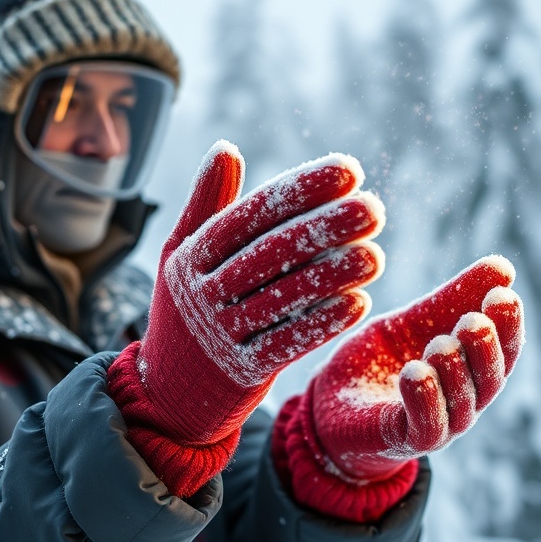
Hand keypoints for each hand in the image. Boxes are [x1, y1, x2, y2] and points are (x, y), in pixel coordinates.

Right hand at [108, 141, 385, 496]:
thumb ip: (206, 205)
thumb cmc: (185, 312)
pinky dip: (323, 323)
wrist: (164, 393)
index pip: (252, 214)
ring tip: (376, 256)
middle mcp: (201, 293)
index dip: (302, 190)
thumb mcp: (182, 257)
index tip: (348, 171)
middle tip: (374, 209)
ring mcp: (219, 335)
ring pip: (284, 297)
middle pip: (272, 252)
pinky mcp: (240, 372)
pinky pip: (287, 343)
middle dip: (327, 228)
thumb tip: (226, 148)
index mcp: (190, 256)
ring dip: (334, 275)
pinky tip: (359, 302)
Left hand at [274, 255, 524, 521]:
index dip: (507, 323)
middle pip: (491, 379)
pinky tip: (415, 373)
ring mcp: (439, 426)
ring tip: (442, 344)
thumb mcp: (412, 321)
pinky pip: (426, 426)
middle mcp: (464, 401)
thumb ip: (452, 298)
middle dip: (486, 350)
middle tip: (474, 321)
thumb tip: (504, 266)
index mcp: (471, 369)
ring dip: (454, 372)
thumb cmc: (379, 360)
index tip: (503, 292)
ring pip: (461, 404)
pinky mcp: (405, 440)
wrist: (329, 403)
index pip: (504, 349)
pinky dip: (424, 400)